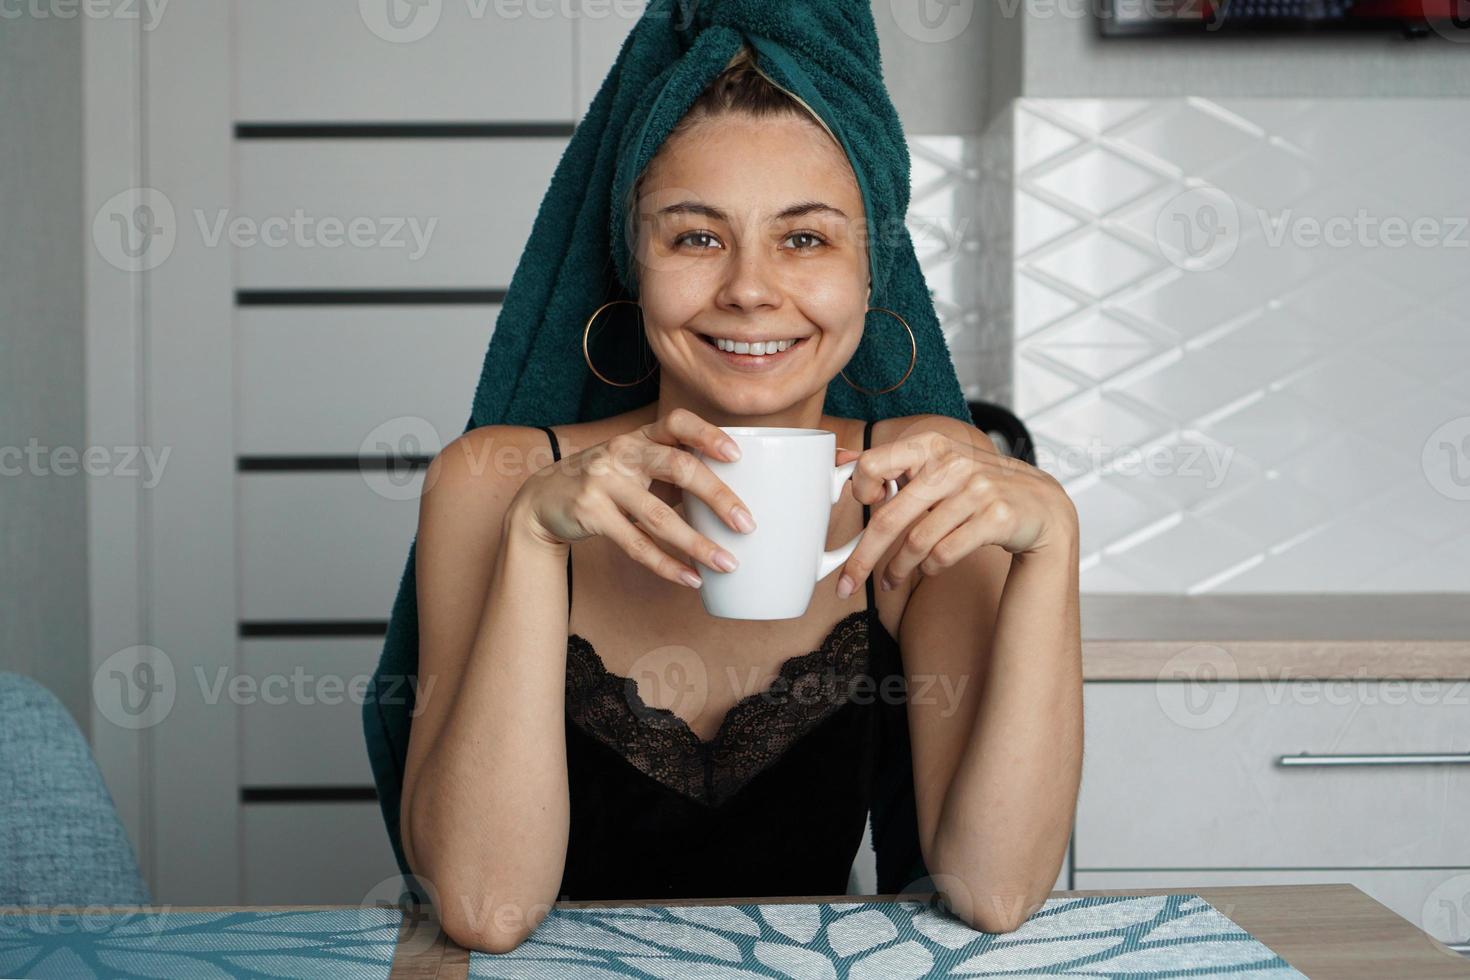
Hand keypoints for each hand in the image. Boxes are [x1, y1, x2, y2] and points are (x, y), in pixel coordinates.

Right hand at [514, 408, 757, 588]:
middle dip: (717, 497)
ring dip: (698, 543)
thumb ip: (673, 472)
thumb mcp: (634, 466)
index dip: (708, 435)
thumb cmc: (606, 482)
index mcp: (640, 437)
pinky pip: (636, 544)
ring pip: (659, 516)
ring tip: (727, 563)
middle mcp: (622, 452)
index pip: (678, 422)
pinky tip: (690, 578)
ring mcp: (603, 481)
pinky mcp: (590, 513)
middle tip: (746, 524)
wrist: (543, 498)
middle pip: (678, 467)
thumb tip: (730, 499)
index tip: (737, 456)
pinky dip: (667, 564)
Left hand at [833, 426, 1076, 596]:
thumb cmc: (979, 490)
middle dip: (862, 557)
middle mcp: (953, 464)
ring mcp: (977, 490)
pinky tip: (928, 570)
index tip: (857, 508)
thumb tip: (842, 462)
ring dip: (897, 569)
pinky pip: (946, 553)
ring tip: (889, 581)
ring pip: (917, 541)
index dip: (857, 491)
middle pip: (889, 517)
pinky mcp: (997, 517)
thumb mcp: (940, 467)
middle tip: (845, 581)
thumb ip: (896, 467)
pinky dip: (930, 568)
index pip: (874, 465)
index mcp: (931, 446)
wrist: (1042, 505)